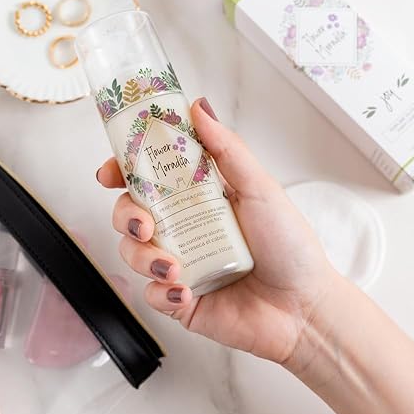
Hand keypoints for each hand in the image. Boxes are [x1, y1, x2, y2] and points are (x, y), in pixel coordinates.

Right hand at [96, 97, 335, 363]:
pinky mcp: (179, 297)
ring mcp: (179, 262)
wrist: (303, 306)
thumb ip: (226, 148)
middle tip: (144, 225)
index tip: (111, 172)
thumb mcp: (259, 188)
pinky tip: (184, 291)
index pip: (148, 177)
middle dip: (126, 216)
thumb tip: (198, 107)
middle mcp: (183, 227)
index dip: (123, 171)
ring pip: (132, 253)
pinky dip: (161, 292)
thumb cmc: (288, 244)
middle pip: (130, 213)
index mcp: (196, 197)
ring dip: (143, 258)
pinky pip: (151, 294)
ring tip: (173, 266)